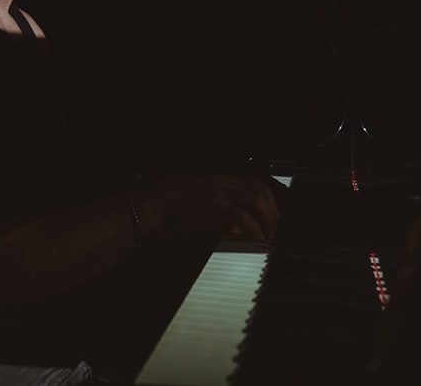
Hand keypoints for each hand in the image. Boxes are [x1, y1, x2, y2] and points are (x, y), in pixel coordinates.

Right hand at [136, 173, 281, 243]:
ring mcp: (219, 195)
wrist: (147, 209)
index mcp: (214, 182)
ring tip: (267, 234)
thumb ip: (210, 206)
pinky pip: (245, 218)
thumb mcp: (190, 201)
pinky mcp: (215, 210)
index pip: (249, 181)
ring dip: (267, 218)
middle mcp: (220, 185)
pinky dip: (255, 229)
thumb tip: (224, 222)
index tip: (266, 212)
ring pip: (257, 199)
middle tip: (272, 226)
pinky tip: (256, 239)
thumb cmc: (161, 208)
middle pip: (259, 189)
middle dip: (271, 208)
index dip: (263, 197)